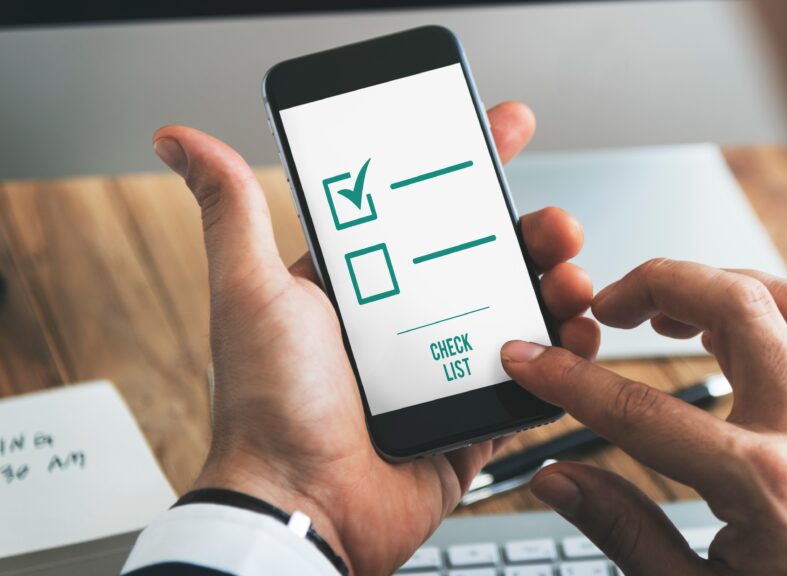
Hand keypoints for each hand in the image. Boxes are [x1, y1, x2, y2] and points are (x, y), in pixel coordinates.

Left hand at [152, 102, 599, 574]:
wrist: (301, 506)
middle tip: (554, 225)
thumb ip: (235, 214)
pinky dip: (558, 358)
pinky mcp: (468, 418)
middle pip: (484, 260)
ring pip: (514, 313)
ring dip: (552, 288)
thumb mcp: (250, 291)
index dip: (467, 170)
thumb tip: (184, 143)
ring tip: (569, 281)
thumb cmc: (268, 406)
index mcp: (360, 288)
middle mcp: (403, 324)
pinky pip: (527, 380)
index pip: (423, 214)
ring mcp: (440, 370)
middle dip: (529, 233)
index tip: (502, 131)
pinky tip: (574, 337)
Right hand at [501, 259, 786, 574]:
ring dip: (719, 284)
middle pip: (738, 305)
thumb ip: (622, 531)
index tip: (532, 360)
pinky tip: (731, 328)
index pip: (644, 411)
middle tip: (608, 306)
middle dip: (659, 284)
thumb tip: (558, 481)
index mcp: (765, 487)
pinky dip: (770, 309)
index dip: (572, 381)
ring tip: (665, 307)